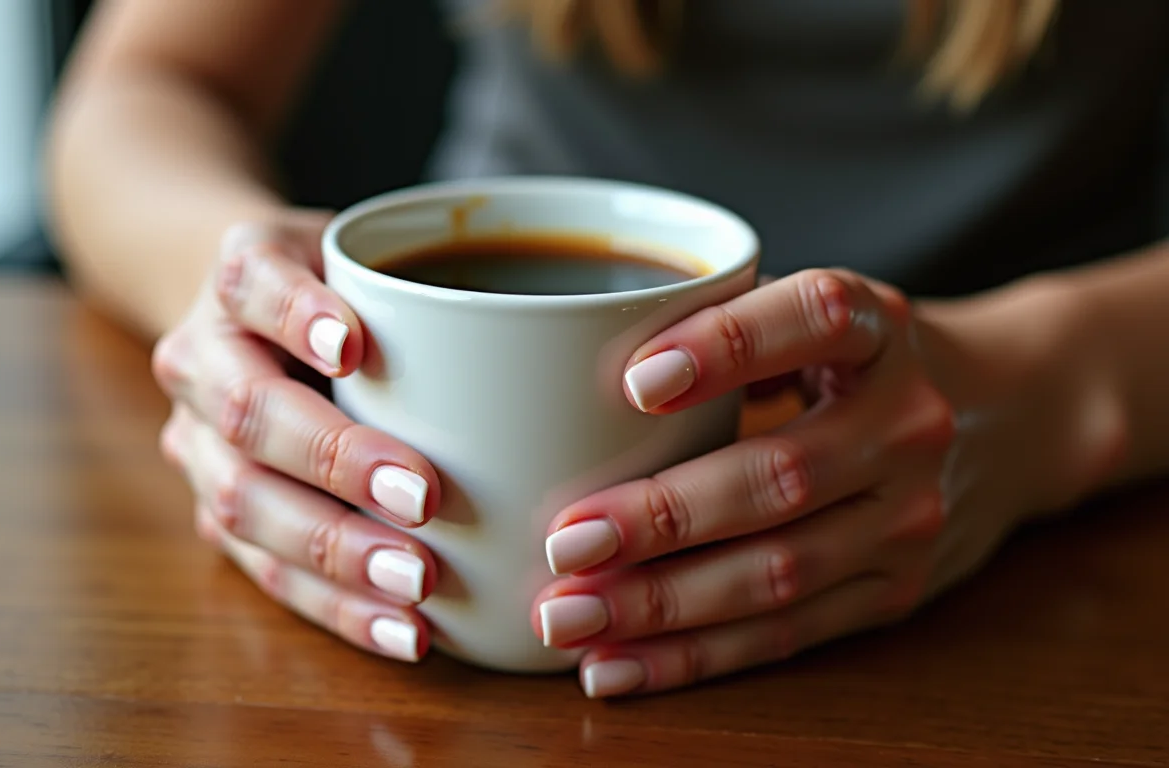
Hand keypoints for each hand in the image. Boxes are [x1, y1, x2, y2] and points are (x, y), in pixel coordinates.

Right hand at [154, 213, 441, 662]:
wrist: (259, 318)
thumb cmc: (351, 288)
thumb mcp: (380, 258)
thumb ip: (433, 285)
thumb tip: (561, 340)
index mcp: (239, 276)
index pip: (251, 283)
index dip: (295, 315)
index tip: (354, 347)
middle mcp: (201, 359)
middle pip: (247, 412)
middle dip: (334, 459)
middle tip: (423, 496)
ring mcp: (197, 444)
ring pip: (243, 503)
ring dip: (335, 550)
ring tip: (418, 582)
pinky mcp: (217, 515)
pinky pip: (265, 571)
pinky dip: (337, 607)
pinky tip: (404, 630)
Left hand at [533, 268, 1091, 697]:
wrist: (1009, 416)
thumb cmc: (862, 359)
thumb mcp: (820, 314)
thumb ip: (724, 321)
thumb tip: (571, 373)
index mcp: (879, 329)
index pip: (813, 320)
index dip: (728, 349)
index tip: (636, 381)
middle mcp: (907, 422)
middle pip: (779, 477)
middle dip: (663, 518)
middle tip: (565, 540)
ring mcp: (910, 517)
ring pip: (777, 572)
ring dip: (662, 604)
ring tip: (567, 616)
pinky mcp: (895, 592)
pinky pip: (785, 635)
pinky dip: (694, 657)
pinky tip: (617, 664)